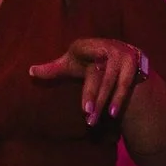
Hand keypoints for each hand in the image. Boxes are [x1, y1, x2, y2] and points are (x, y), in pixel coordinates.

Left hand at [28, 37, 147, 124]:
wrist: (122, 53)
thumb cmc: (90, 61)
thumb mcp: (71, 63)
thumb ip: (53, 69)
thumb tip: (30, 71)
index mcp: (88, 46)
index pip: (83, 62)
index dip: (75, 72)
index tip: (73, 86)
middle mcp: (107, 48)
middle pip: (98, 76)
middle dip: (92, 96)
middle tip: (85, 114)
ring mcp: (123, 56)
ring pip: (112, 82)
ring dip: (106, 102)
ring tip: (96, 119)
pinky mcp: (135, 64)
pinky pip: (125, 85)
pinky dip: (119, 99)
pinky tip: (112, 114)